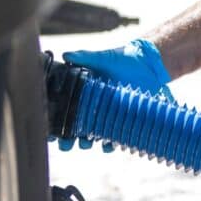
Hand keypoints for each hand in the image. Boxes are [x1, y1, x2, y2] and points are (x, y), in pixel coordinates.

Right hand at [53, 39, 173, 151]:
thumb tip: (66, 55)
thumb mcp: (103, 58)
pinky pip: (114, 137)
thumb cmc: (123, 59)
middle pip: (75, 126)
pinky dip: (110, 143)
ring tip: (86, 144)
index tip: (51, 132)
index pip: (65, 108)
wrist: (149, 65)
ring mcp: (106, 113)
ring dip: (87, 143)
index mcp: (83, 91)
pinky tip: (108, 144)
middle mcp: (92, 105)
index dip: (56, 121)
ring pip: (92, 134)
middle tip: (65, 144)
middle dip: (68, 139)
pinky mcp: (121, 119)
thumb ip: (85, 57)